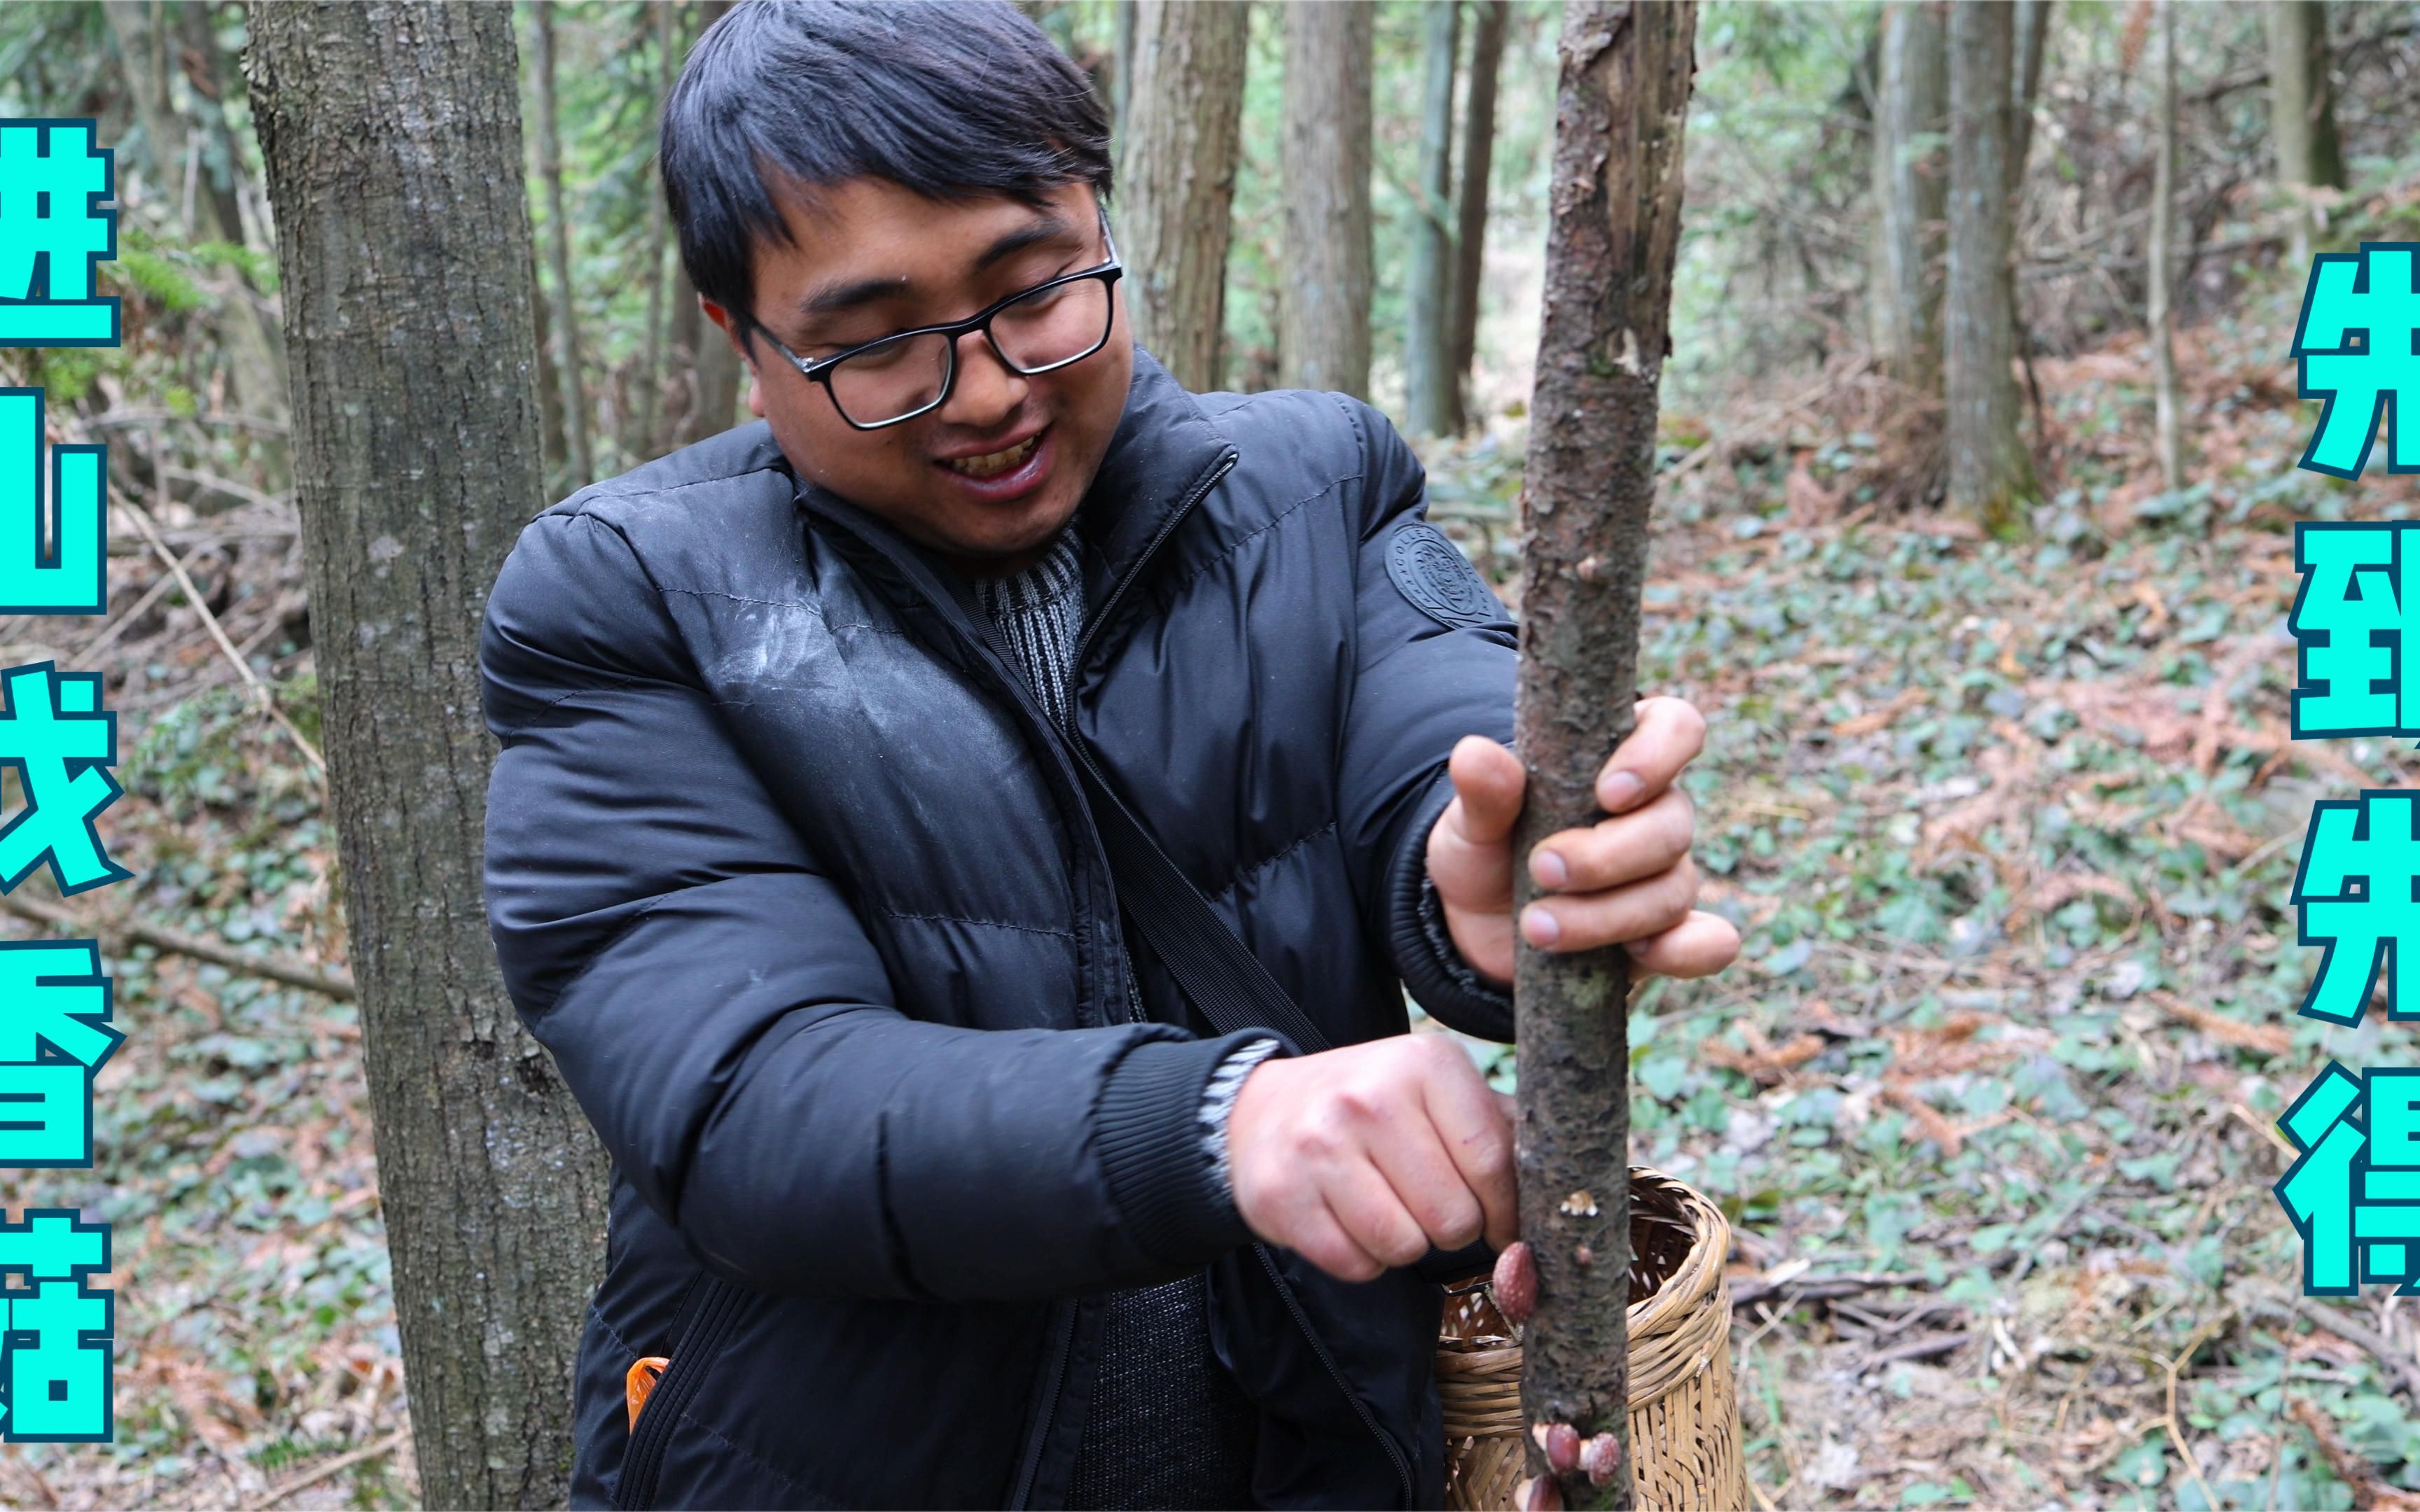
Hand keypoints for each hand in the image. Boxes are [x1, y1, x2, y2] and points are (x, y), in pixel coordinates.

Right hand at [1226, 1035, 1515, 1282]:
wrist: (1263, 1110)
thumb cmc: (1376, 1108)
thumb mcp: (1439, 1093)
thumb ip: (1503, 1135)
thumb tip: (1562, 1201)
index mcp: (1425, 1062)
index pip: (1493, 1162)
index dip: (1505, 1209)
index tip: (1499, 1221)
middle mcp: (1369, 1096)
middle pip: (1453, 1217)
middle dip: (1449, 1226)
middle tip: (1424, 1200)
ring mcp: (1319, 1145)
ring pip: (1403, 1248)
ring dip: (1403, 1244)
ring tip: (1385, 1205)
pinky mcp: (1281, 1194)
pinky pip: (1355, 1265)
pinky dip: (1361, 1258)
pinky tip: (1346, 1217)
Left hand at [1426, 696, 1740, 988]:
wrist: (1475, 930)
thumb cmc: (1485, 854)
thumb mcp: (1470, 822)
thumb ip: (1482, 792)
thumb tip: (1475, 753)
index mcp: (1617, 760)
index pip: (1675, 727)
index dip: (1658, 754)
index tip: (1608, 793)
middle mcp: (1653, 814)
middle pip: (1672, 824)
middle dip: (1607, 856)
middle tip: (1542, 869)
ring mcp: (1663, 877)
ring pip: (1673, 890)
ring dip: (1606, 915)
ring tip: (1537, 927)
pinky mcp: (1665, 937)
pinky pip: (1708, 943)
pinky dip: (1686, 951)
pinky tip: (1640, 954)